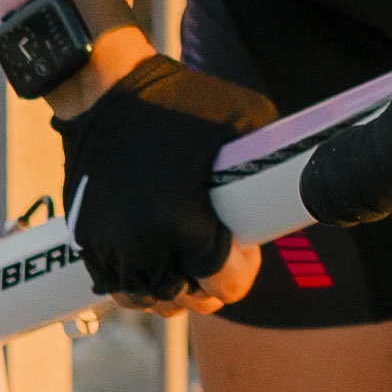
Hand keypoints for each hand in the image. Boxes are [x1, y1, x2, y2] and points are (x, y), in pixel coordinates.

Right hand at [54, 35, 266, 310]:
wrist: (104, 90)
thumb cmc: (179, 101)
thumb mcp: (245, 120)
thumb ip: (272, 160)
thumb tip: (306, 181)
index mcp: (182, 219)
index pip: (223, 286)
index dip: (241, 275)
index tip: (243, 253)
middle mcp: (142, 240)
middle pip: (184, 300)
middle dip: (206, 288)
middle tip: (215, 260)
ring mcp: (109, 244)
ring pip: (148, 299)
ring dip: (171, 290)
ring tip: (185, 265)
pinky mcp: (85, 239)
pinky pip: (115, 287)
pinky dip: (137, 284)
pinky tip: (155, 265)